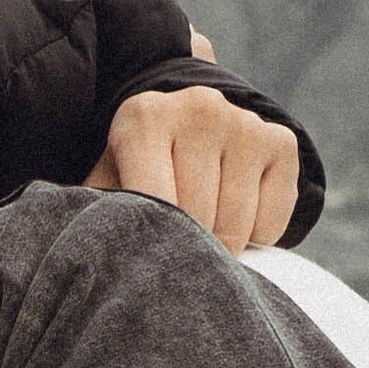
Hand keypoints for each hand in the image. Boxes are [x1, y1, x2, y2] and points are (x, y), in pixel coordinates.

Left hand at [86, 26, 300, 251]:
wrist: (184, 123)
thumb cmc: (135, 169)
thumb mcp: (107, 183)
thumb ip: (96, 211)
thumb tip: (88, 258)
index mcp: (144, 117)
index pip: (155, 203)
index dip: (155, 240)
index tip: (149, 255)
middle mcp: (198, 109)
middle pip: (198, 218)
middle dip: (187, 244)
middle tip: (175, 244)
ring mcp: (244, 123)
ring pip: (237, 227)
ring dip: (221, 245)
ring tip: (201, 227)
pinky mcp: (280, 142)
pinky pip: (271, 223)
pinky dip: (255, 235)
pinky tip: (235, 211)